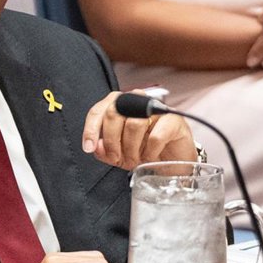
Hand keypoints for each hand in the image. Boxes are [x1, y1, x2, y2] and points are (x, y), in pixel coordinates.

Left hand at [82, 90, 196, 169]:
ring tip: (136, 160)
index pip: (98, 111)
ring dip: (131, 149)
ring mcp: (156, 109)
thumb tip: (96, 146)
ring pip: (133, 124)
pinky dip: (150, 152)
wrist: (173, 161)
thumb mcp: (119, 154)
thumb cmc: (145, 151)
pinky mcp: (173, 120)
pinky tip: (151, 156)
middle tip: (118, 159)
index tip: (89, 147)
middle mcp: (136, 101)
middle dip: (112, 143)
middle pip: (113, 115)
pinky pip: (156, 136)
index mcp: (120, 105)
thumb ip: (104, 150)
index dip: (91, 129)